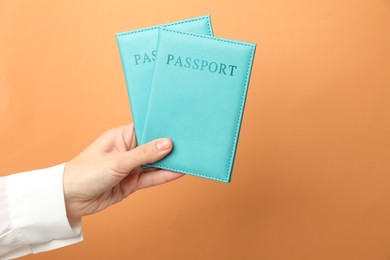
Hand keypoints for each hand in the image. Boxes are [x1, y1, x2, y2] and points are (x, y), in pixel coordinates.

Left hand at [63, 124, 182, 222]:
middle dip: (170, 146)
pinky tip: (179, 172)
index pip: (146, 129)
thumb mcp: (117, 161)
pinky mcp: (131, 183)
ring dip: (169, 162)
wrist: (68, 200)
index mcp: (121, 136)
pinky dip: (164, 176)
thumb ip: (144, 154)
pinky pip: (151, 178)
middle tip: (191, 143)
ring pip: (154, 163)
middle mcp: (127, 150)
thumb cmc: (85, 173)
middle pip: (153, 147)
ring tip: (190, 158)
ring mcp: (130, 167)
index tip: (180, 128)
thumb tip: (167, 143)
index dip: (162, 129)